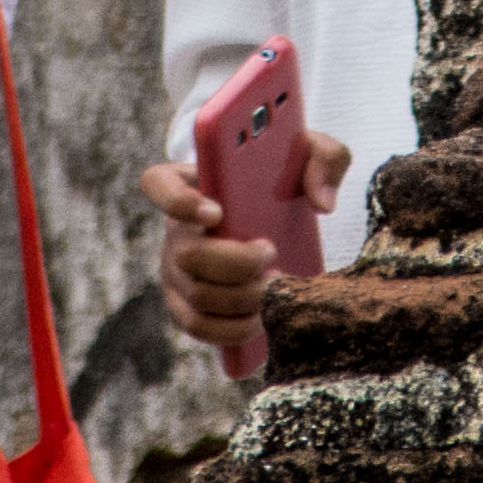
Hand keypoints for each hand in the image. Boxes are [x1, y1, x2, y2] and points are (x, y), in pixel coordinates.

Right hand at [136, 130, 352, 359]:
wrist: (279, 218)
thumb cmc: (282, 177)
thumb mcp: (308, 153)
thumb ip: (324, 158)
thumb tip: (321, 202)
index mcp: (190, 180)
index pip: (158, 185)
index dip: (177, 201)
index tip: (216, 213)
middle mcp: (174, 227)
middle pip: (187, 254)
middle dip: (236, 263)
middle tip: (271, 254)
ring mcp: (175, 269)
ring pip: (198, 294)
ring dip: (243, 297)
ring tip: (276, 286)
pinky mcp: (185, 303)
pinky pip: (197, 326)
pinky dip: (231, 329)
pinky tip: (261, 318)